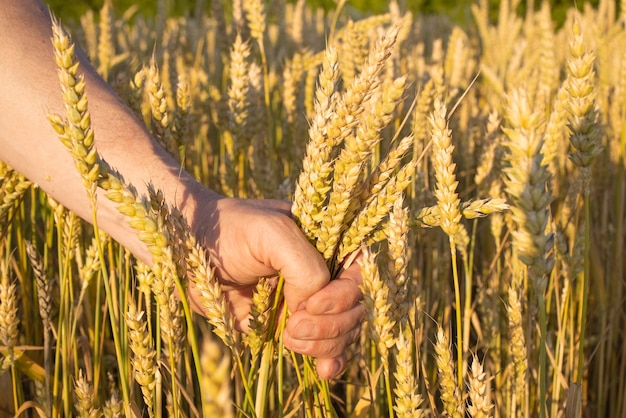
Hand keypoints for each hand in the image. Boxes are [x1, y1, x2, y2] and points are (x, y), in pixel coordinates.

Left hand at [187, 195, 363, 378]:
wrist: (189, 251)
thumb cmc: (230, 230)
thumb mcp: (271, 233)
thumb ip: (303, 265)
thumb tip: (314, 306)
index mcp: (328, 243)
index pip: (359, 273)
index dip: (344, 295)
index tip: (310, 304)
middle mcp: (325, 272)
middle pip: (355, 308)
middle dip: (330, 324)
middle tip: (294, 324)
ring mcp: (310, 301)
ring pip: (342, 331)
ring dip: (323, 343)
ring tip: (290, 337)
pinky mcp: (291, 324)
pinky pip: (324, 348)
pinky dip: (329, 360)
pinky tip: (323, 369)